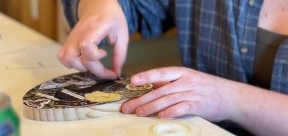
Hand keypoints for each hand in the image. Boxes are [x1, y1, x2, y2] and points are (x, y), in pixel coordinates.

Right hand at [58, 0, 128, 78]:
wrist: (99, 6)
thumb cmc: (112, 19)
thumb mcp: (123, 35)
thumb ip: (120, 55)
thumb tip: (116, 73)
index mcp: (95, 27)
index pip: (86, 45)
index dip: (95, 56)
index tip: (105, 54)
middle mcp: (80, 32)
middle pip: (76, 56)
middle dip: (93, 69)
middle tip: (106, 71)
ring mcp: (72, 36)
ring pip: (67, 58)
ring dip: (81, 67)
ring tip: (94, 64)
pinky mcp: (69, 40)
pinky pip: (63, 56)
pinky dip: (72, 64)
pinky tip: (84, 61)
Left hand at [121, 67, 237, 121]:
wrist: (231, 96)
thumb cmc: (207, 87)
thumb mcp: (189, 79)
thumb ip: (171, 82)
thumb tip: (151, 84)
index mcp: (182, 72)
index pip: (161, 72)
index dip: (146, 76)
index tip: (132, 81)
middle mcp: (187, 81)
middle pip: (160, 89)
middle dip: (142, 98)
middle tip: (128, 107)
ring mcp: (193, 93)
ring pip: (168, 99)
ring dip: (152, 107)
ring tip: (139, 113)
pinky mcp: (199, 105)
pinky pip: (182, 108)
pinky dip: (171, 112)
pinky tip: (161, 116)